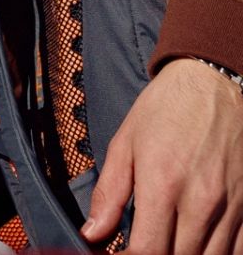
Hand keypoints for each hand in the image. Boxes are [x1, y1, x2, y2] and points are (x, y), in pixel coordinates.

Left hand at [84, 58, 242, 253]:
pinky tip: (200, 246)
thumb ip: (110, 192)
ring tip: (168, 245)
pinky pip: (239, 251)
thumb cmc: (165, 110)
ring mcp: (231, 207)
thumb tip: (93, 233)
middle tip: (143, 247)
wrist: (214, 84)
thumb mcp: (125, 142)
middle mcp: (201, 202)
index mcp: (163, 184)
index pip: (148, 251)